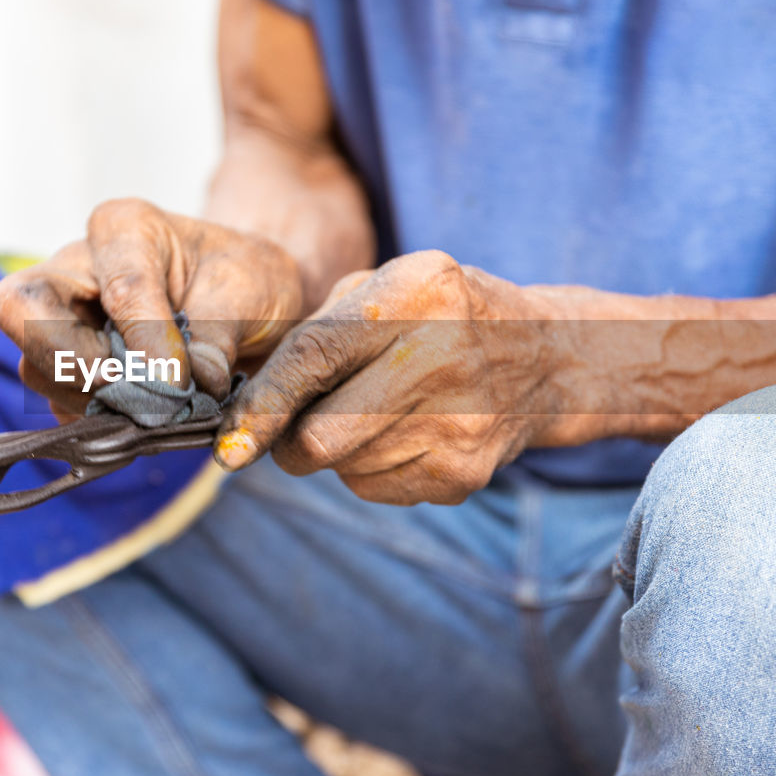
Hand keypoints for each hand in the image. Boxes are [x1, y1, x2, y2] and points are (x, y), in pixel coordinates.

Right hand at [0, 198, 304, 416]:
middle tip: (133, 395)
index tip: (180, 381)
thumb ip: (218, 334)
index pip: (119, 287)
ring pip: (34, 365)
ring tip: (155, 409)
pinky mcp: (63, 366)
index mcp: (123, 229)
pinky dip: (95, 421)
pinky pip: (54, 401)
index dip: (147, 341)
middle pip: (22, 310)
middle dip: (74, 363)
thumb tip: (195, 382)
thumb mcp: (248, 291)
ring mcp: (60, 318)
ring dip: (92, 401)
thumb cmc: (244, 279)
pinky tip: (140, 419)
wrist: (246, 302)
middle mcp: (75, 267)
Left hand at [214, 250, 582, 504]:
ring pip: (344, 468)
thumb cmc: (439, 316)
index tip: (231, 438)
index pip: (317, 356)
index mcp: (414, 296)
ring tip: (371, 414)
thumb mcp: (389, 286)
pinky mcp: (464, 474)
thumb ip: (319, 329)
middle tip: (290, 428)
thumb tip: (249, 406)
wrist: (544, 357)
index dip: (265, 401)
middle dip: (287, 442)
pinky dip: (369, 469)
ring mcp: (458, 425)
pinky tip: (403, 433)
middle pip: (322, 437)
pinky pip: (376, 489)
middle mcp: (441, 359)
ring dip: (334, 452)